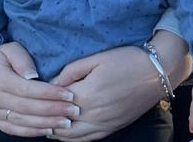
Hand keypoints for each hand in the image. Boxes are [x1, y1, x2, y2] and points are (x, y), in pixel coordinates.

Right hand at [0, 42, 78, 136]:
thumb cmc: (5, 58)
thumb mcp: (11, 49)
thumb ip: (22, 59)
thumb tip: (32, 75)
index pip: (28, 89)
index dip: (49, 93)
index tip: (69, 94)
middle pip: (27, 107)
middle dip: (53, 109)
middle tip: (73, 110)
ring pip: (23, 121)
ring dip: (47, 123)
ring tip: (66, 122)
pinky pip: (15, 130)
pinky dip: (33, 132)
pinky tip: (50, 130)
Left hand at [44, 45, 164, 140]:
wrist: (158, 72)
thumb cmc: (129, 60)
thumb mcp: (98, 58)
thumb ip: (72, 70)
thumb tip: (52, 83)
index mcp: (87, 92)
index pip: (53, 101)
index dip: (42, 98)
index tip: (34, 94)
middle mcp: (93, 112)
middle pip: (58, 122)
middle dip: (44, 118)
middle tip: (34, 112)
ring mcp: (103, 123)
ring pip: (70, 135)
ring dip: (55, 131)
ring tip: (45, 123)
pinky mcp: (112, 128)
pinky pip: (86, 139)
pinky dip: (71, 138)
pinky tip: (65, 132)